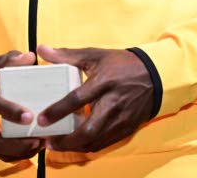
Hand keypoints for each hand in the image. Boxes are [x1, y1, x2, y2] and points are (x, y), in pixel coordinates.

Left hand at [36, 45, 154, 152]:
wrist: (155, 76)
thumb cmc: (121, 64)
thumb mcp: (95, 55)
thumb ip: (67, 55)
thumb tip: (42, 50)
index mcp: (104, 81)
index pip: (77, 99)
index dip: (58, 111)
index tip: (42, 119)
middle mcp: (113, 103)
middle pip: (89, 130)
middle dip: (66, 141)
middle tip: (48, 142)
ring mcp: (121, 119)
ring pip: (96, 141)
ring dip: (75, 146)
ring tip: (57, 145)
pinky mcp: (126, 128)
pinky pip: (105, 143)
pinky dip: (88, 146)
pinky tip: (76, 144)